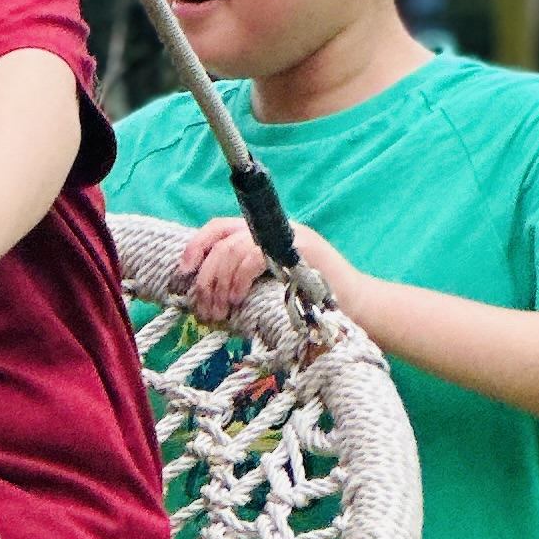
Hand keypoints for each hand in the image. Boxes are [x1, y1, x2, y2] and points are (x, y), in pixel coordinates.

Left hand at [175, 210, 364, 326]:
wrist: (357, 309)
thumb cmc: (311, 306)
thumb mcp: (267, 290)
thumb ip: (241, 283)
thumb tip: (202, 295)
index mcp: (263, 236)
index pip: (219, 228)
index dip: (195, 247)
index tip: (182, 274)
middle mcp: (273, 229)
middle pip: (221, 238)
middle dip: (204, 274)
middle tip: (203, 306)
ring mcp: (288, 236)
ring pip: (233, 247)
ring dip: (218, 280)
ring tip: (219, 309)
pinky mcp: (299, 248)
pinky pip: (254, 256)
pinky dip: (238, 278)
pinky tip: (236, 299)